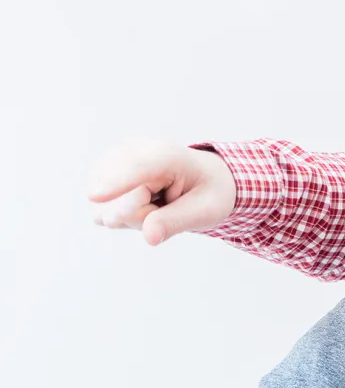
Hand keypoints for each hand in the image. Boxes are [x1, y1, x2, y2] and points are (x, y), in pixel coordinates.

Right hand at [87, 140, 237, 244]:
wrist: (201, 177)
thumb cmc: (207, 192)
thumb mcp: (206, 210)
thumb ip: (176, 222)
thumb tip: (149, 237)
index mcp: (167, 155)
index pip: (136, 169)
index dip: (115, 184)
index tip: (95, 196)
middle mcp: (133, 150)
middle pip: (116, 198)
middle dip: (139, 216)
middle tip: (168, 207)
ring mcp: (112, 160)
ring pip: (102, 205)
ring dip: (128, 217)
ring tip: (155, 205)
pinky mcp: (100, 173)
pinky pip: (98, 208)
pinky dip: (119, 214)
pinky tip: (140, 203)